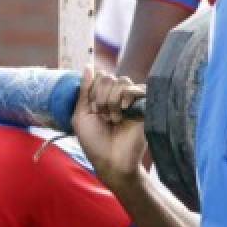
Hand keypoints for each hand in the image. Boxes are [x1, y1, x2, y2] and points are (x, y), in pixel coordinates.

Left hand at [70, 69, 146, 187]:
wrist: (112, 161)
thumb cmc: (94, 142)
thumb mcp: (81, 116)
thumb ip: (84, 91)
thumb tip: (88, 66)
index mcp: (101, 98)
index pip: (98, 76)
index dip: (92, 90)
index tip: (93, 110)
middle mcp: (117, 97)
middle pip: (109, 77)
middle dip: (101, 97)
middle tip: (103, 116)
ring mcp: (132, 101)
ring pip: (122, 81)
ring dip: (113, 100)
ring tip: (114, 119)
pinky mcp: (145, 106)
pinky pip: (138, 88)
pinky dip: (128, 97)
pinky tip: (125, 111)